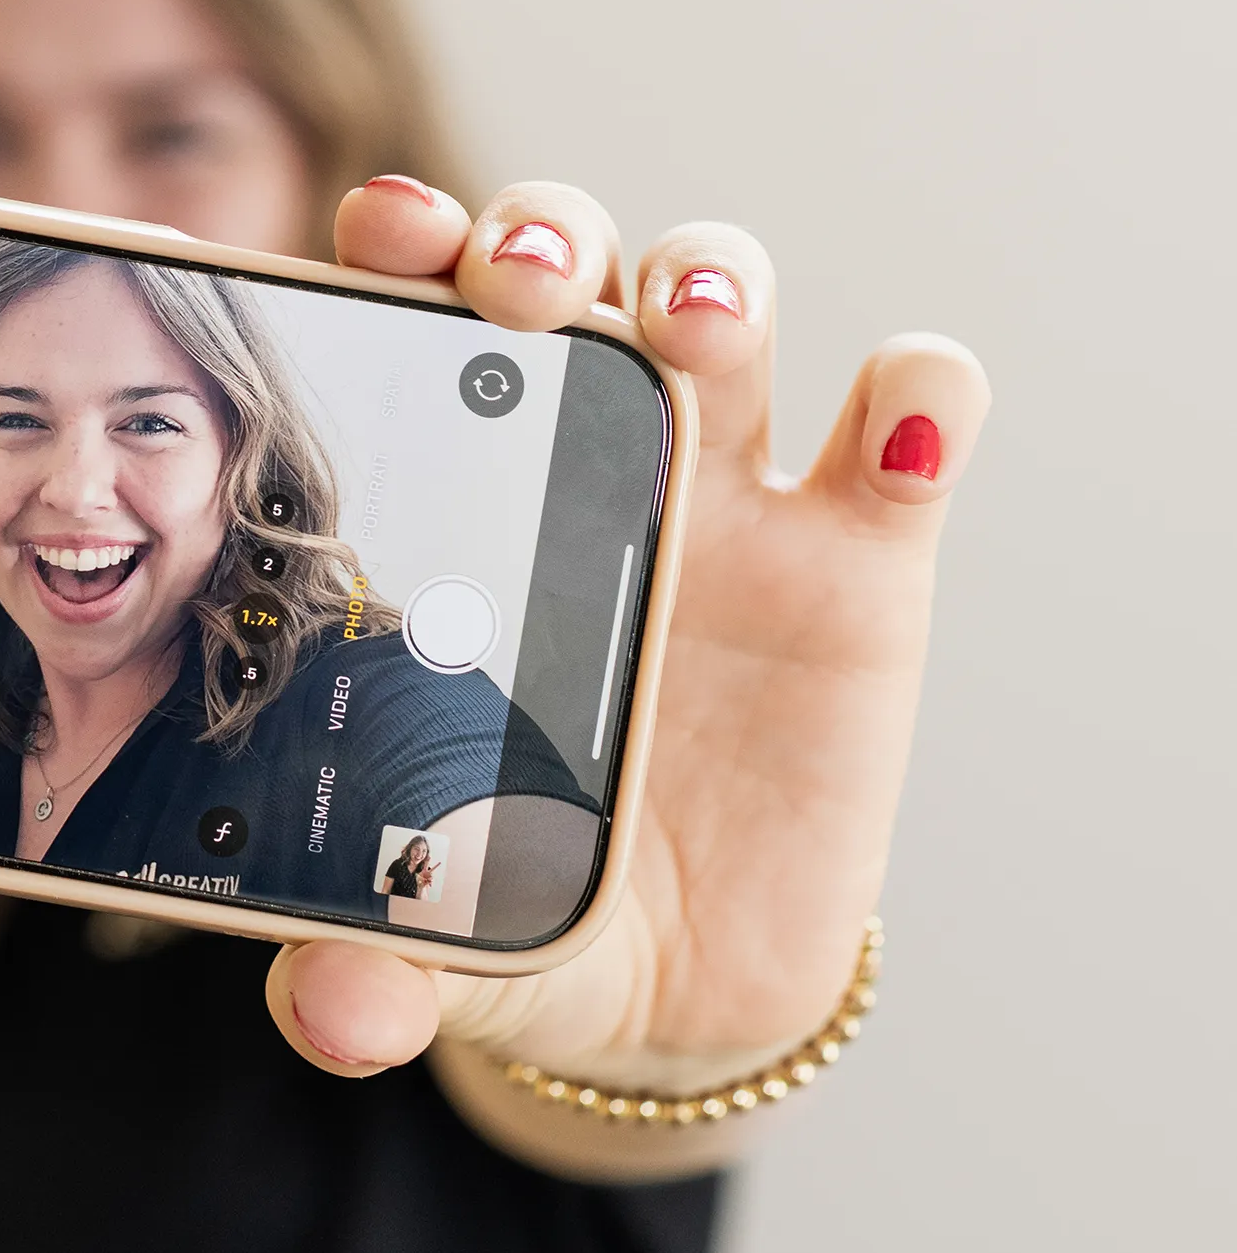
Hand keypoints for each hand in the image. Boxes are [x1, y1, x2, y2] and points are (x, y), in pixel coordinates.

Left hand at [267, 176, 989, 1131]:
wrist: (683, 981)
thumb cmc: (535, 899)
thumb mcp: (451, 934)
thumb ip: (377, 966)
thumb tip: (332, 1018)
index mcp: (458, 516)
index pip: (422, 332)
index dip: (406, 252)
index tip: (374, 239)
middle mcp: (585, 472)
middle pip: (573, 273)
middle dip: (545, 234)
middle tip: (516, 287)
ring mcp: (731, 502)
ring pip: (725, 306)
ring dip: (709, 279)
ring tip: (687, 326)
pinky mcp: (863, 561)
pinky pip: (912, 422)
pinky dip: (920, 395)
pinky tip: (894, 432)